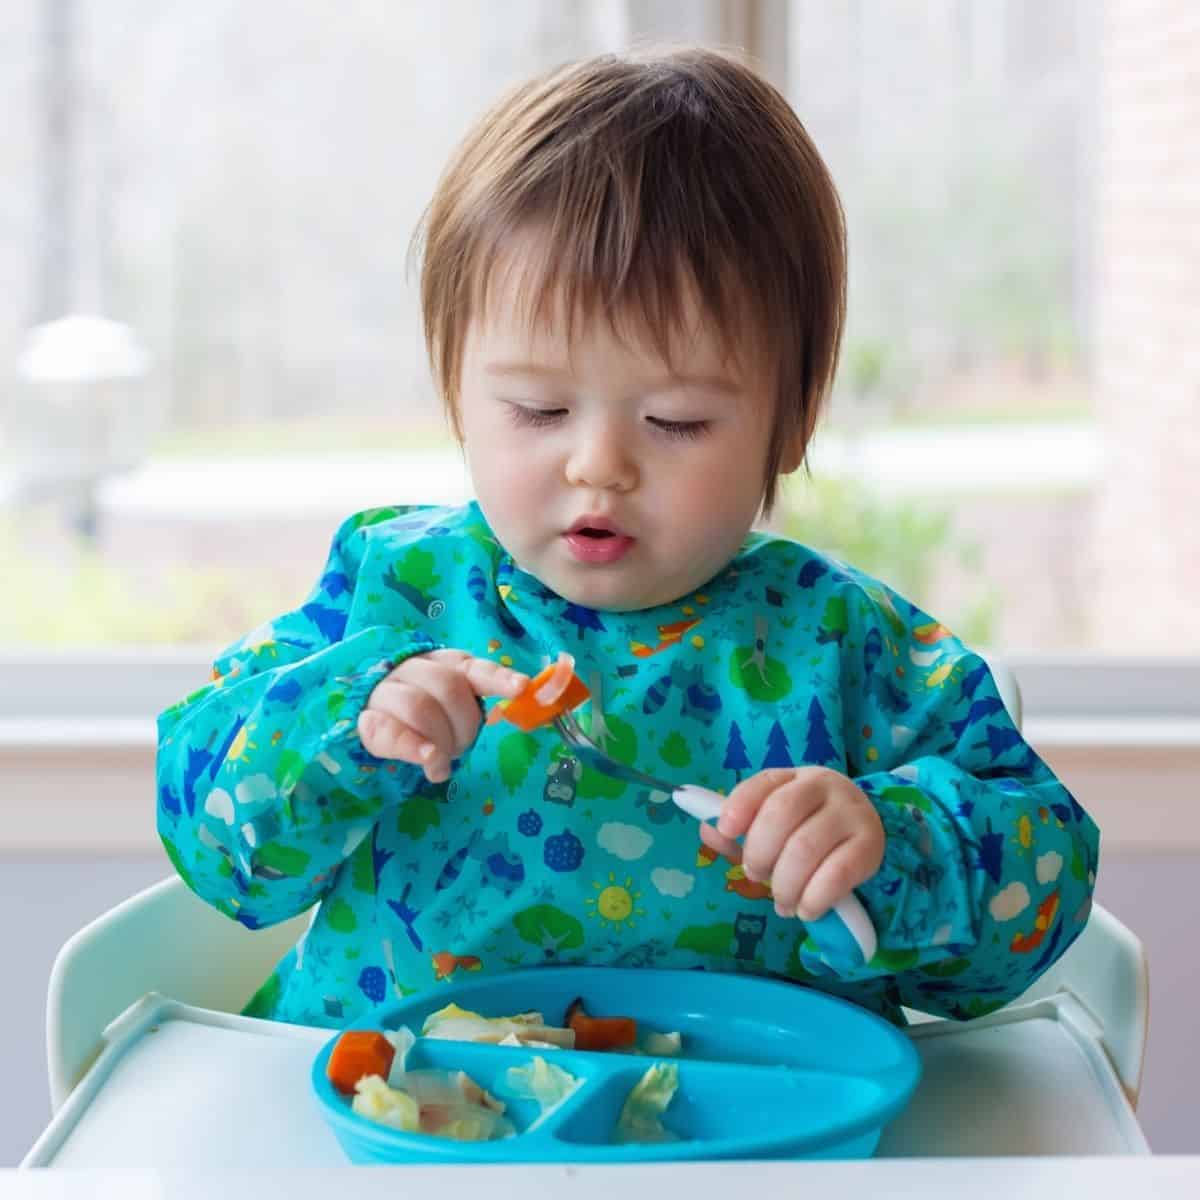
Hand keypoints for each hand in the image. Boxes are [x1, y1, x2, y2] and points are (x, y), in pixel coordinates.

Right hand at [357, 650, 527, 782]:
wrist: (369, 717)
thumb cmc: (422, 712)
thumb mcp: (450, 702)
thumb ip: (476, 703)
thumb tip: (516, 698)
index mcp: (444, 663)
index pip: (474, 668)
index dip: (498, 678)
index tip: (521, 688)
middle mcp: (415, 669)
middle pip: (449, 687)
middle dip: (464, 724)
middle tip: (461, 748)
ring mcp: (388, 691)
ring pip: (419, 706)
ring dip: (440, 740)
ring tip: (442, 761)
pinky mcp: (368, 720)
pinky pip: (392, 731)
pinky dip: (415, 748)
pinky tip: (429, 760)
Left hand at [698, 767, 884, 920]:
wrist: (864, 833)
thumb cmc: (807, 830)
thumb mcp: (772, 825)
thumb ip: (740, 830)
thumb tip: (707, 830)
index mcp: (793, 777)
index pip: (764, 782)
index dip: (739, 805)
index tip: (725, 831)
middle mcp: (824, 786)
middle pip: (781, 813)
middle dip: (759, 853)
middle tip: (756, 875)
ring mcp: (850, 813)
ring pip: (805, 847)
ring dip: (784, 884)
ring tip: (782, 902)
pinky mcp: (871, 846)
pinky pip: (837, 873)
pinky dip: (814, 897)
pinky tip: (806, 909)